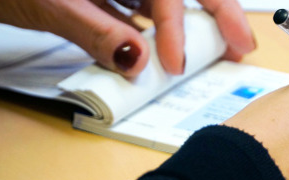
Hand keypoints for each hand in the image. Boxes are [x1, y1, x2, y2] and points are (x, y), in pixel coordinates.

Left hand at [0, 0, 254, 76]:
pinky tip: (164, 50)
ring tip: (215, 50)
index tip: (174, 64)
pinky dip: (157, 32)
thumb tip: (138, 61)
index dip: (176, 26)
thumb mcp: (48, 5)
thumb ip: (97, 32)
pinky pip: (141, 10)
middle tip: (241, 45)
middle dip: (217, 11)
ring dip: (192, 25)